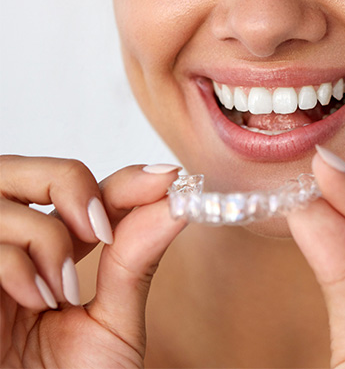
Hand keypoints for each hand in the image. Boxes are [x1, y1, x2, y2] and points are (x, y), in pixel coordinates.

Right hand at [0, 155, 184, 367]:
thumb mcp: (110, 326)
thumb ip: (135, 262)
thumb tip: (175, 204)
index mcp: (48, 255)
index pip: (83, 190)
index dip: (124, 177)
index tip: (168, 180)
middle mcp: (9, 249)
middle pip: (26, 169)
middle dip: (70, 184)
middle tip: (102, 228)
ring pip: (3, 194)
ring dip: (47, 233)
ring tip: (63, 287)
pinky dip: (18, 260)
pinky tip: (36, 301)